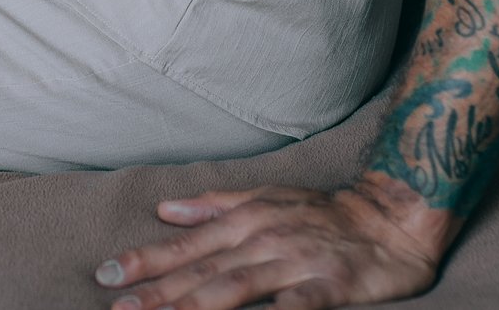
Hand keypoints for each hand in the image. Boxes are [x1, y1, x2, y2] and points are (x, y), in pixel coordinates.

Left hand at [92, 181, 447, 308]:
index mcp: (245, 221)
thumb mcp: (266, 199)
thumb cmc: (325, 213)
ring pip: (235, 289)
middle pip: (200, 272)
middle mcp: (262, 240)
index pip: (185, 247)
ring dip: (194, 307)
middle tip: (117, 309)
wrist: (392, 218)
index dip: (145, 262)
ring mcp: (294, 263)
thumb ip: (215, 207)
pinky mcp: (328, 287)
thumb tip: (166, 210)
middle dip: (156, 292)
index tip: (106, 276)